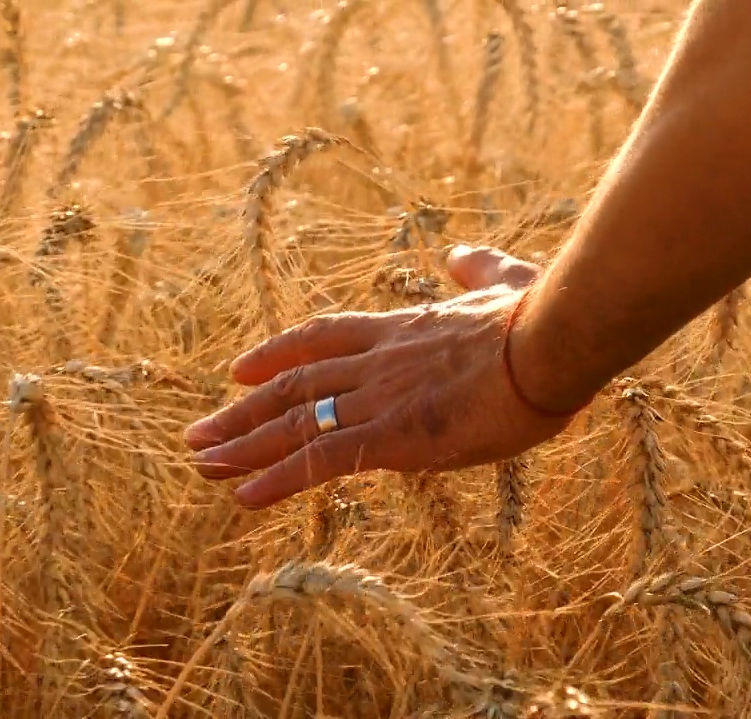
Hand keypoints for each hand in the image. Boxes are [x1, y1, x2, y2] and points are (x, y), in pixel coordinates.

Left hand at [184, 245, 576, 508]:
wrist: (553, 340)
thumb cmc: (540, 316)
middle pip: (291, 385)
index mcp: (399, 331)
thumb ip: (477, 269)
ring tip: (199, 461)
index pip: (321, 340)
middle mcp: (376, 363)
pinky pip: (320, 460)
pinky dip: (276, 479)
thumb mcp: (506, 281)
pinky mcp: (393, 436)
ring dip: (242, 445)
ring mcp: (380, 398)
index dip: (274, 355)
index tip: (237, 369)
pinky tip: (241, 498)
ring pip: (293, 423)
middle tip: (197, 431)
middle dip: (240, 410)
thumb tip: (459, 253)